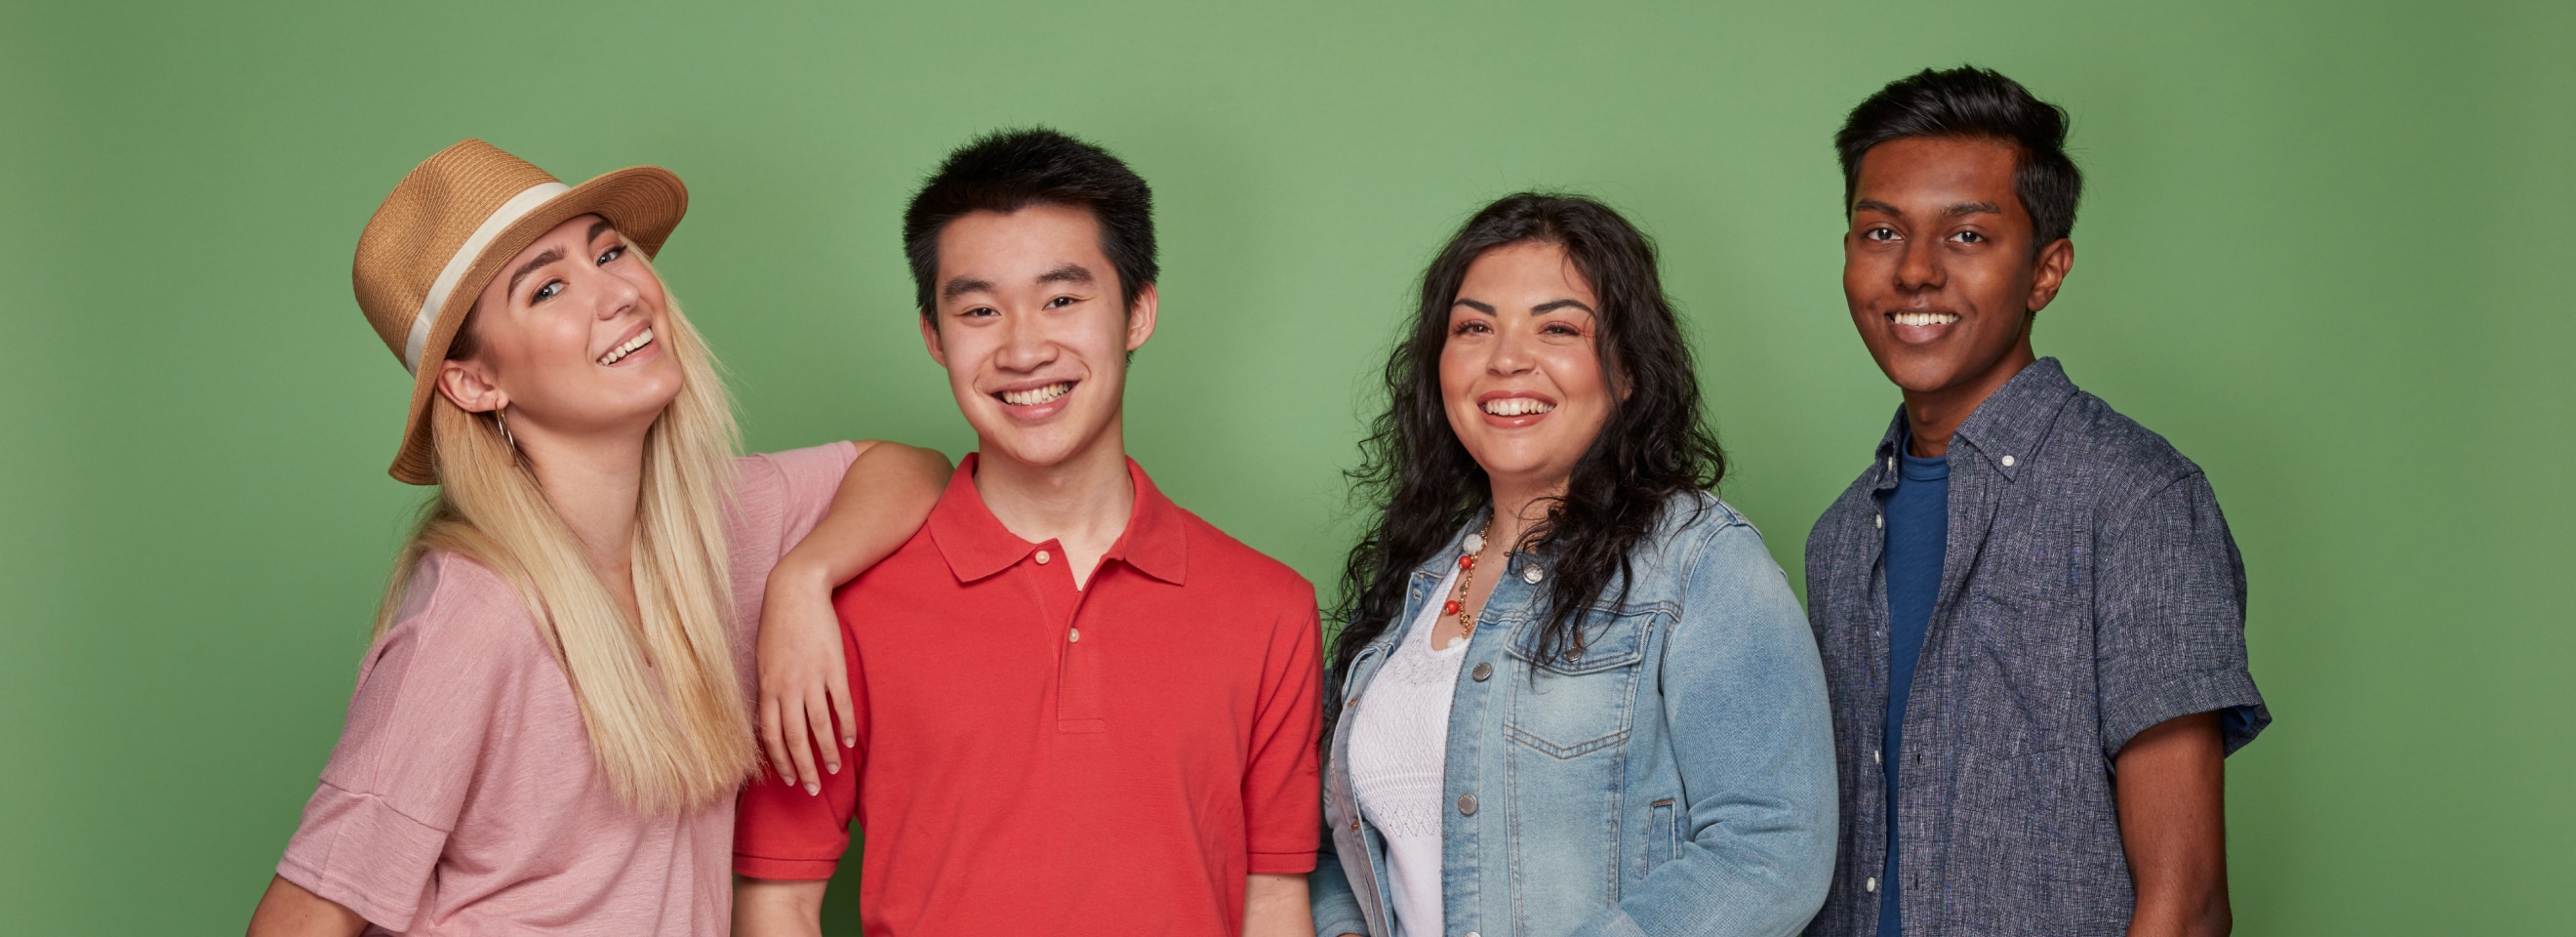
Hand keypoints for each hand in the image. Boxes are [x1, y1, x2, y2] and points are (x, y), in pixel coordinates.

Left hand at [756, 561, 850, 795]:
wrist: (795, 591)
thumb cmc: (776, 625)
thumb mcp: (762, 659)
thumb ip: (768, 689)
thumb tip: (772, 717)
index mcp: (767, 688)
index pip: (771, 736)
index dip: (780, 761)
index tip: (790, 779)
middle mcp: (787, 688)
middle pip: (795, 739)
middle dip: (804, 768)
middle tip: (813, 789)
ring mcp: (812, 679)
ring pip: (819, 727)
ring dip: (827, 753)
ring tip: (836, 769)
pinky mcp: (833, 668)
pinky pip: (840, 705)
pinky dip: (846, 725)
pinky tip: (850, 740)